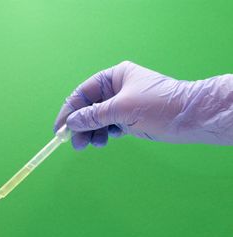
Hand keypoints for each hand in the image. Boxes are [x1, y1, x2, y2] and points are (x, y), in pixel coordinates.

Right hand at [54, 61, 232, 148]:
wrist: (191, 118)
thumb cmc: (159, 106)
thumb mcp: (121, 109)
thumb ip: (93, 116)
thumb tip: (71, 122)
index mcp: (114, 77)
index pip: (83, 93)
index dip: (69, 110)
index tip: (59, 128)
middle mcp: (117, 89)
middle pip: (89, 107)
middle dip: (80, 125)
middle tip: (75, 144)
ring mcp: (123, 104)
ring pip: (98, 119)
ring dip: (92, 132)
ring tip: (93, 145)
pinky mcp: (130, 119)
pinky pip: (109, 126)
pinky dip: (104, 134)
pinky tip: (105, 140)